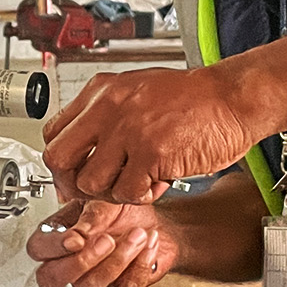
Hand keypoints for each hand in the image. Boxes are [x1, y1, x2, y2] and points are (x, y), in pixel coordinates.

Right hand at [26, 200, 180, 286]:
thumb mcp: (104, 201)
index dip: (54, 248)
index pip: (38, 250)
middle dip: (80, 263)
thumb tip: (77, 234)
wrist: (151, 218)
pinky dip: (141, 262)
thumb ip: (90, 217)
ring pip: (92, 284)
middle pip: (52, 279)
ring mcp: (91, 277)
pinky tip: (148, 242)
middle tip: (106, 240)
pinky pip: (125, 285)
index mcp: (57, 235)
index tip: (76, 239)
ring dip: (119, 259)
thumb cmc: (121, 208)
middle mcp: (69, 261)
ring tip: (137, 234)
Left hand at [42, 66, 260, 203]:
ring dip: (113, 192)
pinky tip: (158, 182)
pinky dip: (142, 196)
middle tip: (96, 190)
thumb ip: (107, 115)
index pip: (53, 133)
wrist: (233, 98)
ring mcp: (128, 131)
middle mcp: (108, 108)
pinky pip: (128, 192)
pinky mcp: (151, 154)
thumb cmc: (194, 99)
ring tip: (137, 182)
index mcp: (102, 92)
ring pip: (91, 183)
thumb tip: (83, 146)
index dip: (63, 162)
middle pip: (59, 159)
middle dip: (73, 183)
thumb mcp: (138, 91)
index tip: (76, 174)